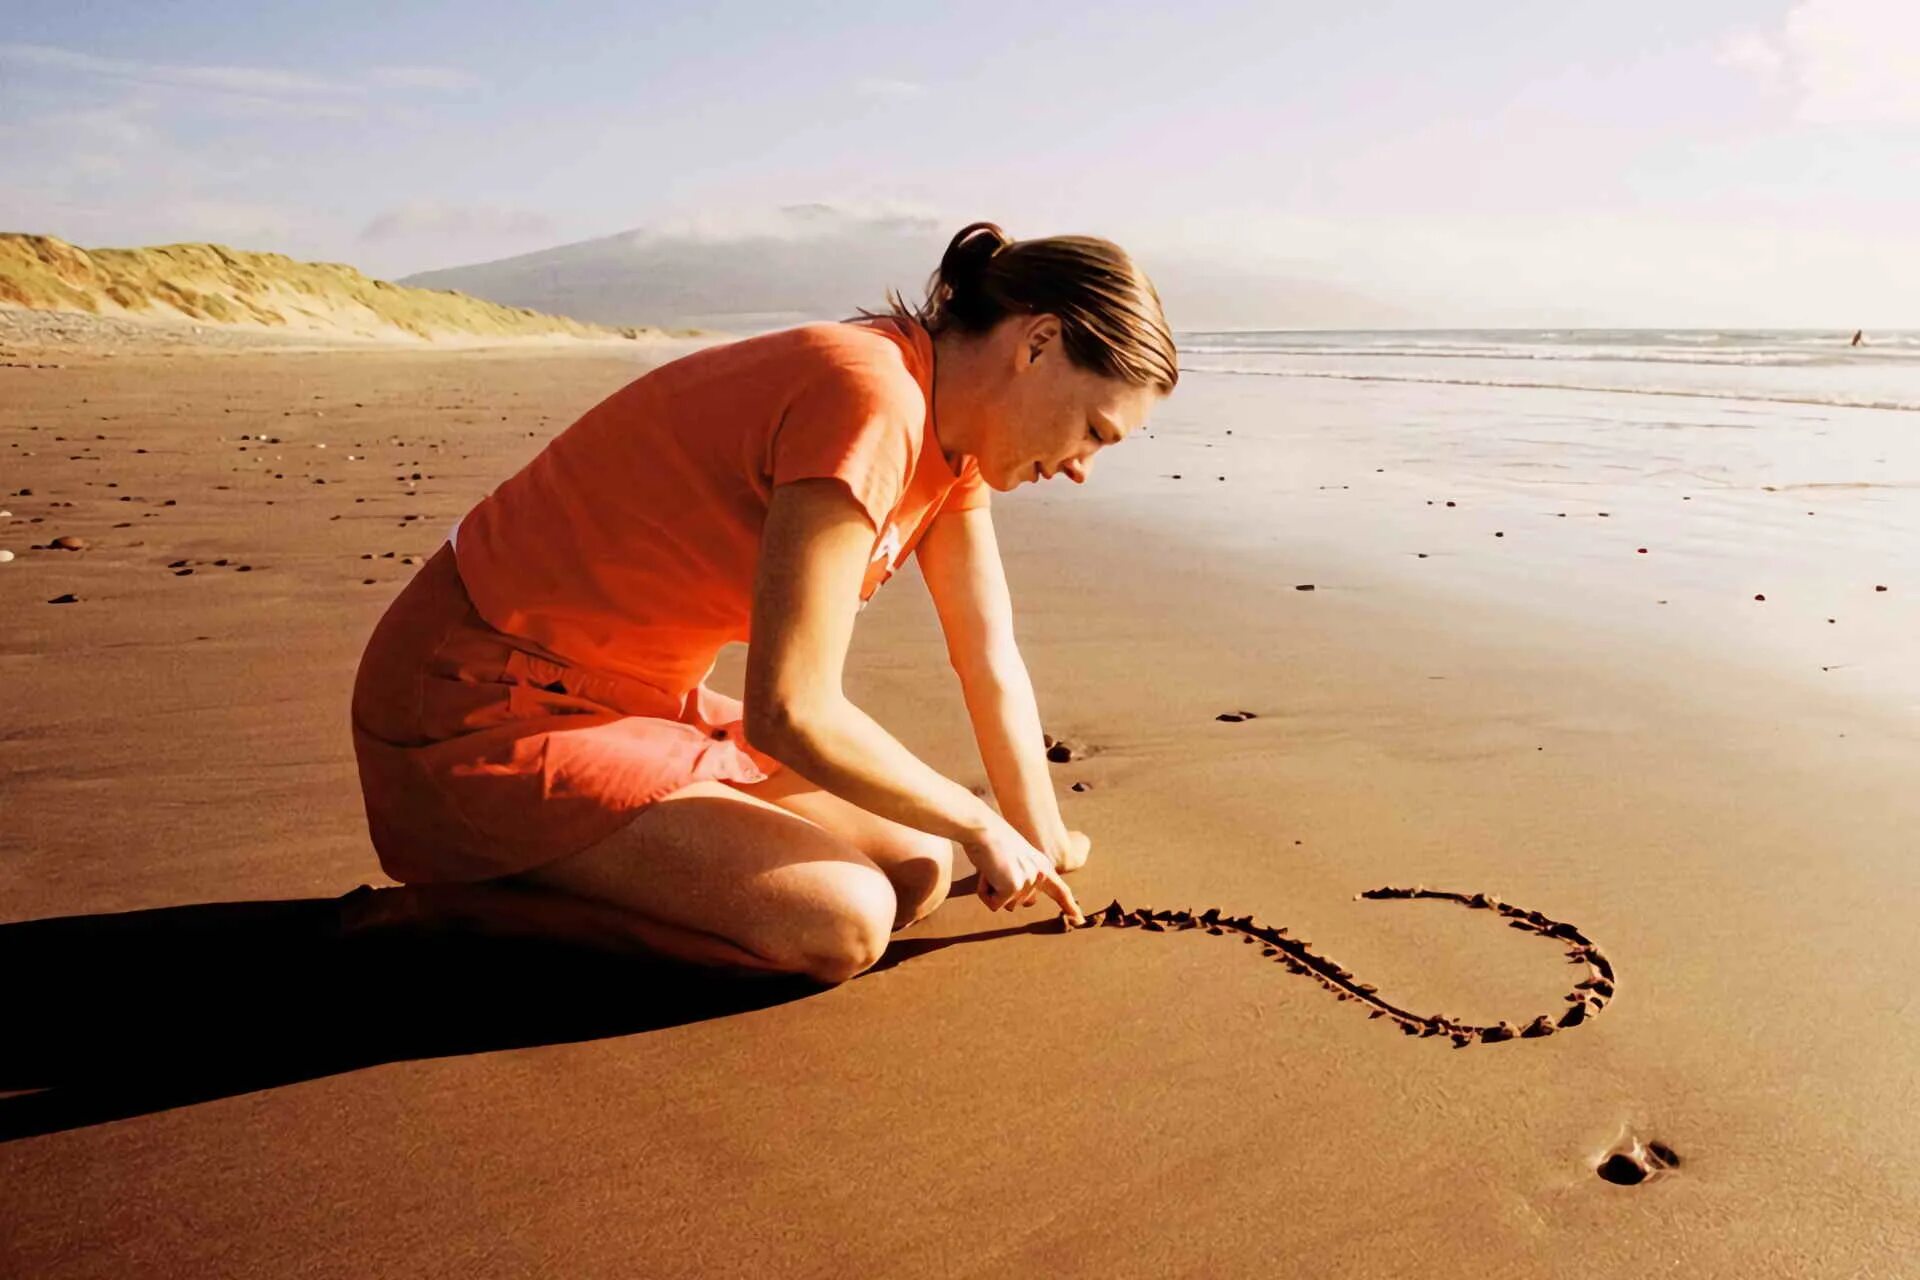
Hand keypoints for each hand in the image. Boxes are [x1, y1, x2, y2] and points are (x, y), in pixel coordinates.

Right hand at [961, 813, 1084, 924]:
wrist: (982, 828)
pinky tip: (986, 872)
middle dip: (1001, 890)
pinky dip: (984, 892)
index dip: (1068, 906)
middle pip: (1018, 903)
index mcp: (1043, 866)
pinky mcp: (1013, 887)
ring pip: (1005, 905)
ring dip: (992, 890)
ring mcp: (1028, 881)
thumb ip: (1022, 879)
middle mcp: (1040, 875)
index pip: (1060, 890)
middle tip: (995, 866)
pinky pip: (993, 905)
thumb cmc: (990, 841)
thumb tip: (1016, 905)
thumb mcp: (1015, 860)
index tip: (1078, 920)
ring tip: (991, 866)